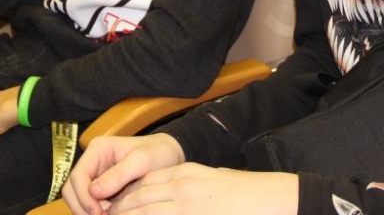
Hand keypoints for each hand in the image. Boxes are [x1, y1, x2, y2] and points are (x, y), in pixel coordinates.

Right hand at [62, 134, 184, 214]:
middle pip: (72, 190)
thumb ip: (119, 174)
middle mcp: (92, 162)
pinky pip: (89, 205)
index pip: (78, 176)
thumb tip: (93, 191)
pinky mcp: (100, 190)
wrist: (169, 156)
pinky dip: (96, 213)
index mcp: (98, 149)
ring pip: (78, 200)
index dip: (83, 197)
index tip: (99, 213)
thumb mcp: (143, 160)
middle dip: (83, 208)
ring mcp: (94, 176)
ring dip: (88, 212)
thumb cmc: (158, 153)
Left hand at [105, 164, 297, 214]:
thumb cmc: (245, 192)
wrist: (268, 198)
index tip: (115, 204)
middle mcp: (181, 185)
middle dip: (119, 208)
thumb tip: (171, 196)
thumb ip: (188, 185)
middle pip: (139, 196)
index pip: (146, 181)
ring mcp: (185, 203)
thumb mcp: (212, 180)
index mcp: (186, 172)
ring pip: (143, 209)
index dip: (127, 194)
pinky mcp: (191, 214)